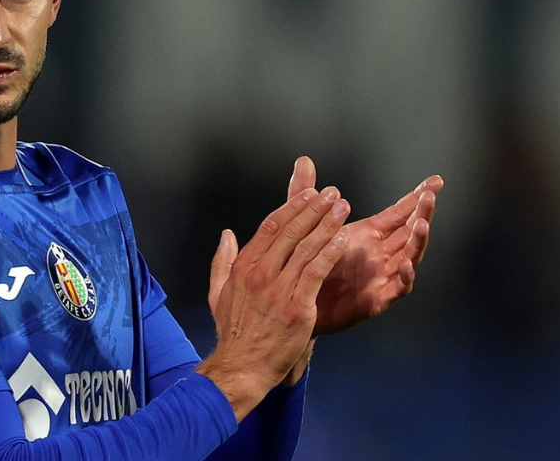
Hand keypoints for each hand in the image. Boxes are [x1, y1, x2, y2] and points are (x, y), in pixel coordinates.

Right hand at [198, 186, 349, 421]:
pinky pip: (316, 272)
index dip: (292, 207)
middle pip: (291, 231)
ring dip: (327, 224)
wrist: (242, 366)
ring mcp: (279, 289)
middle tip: (332, 193)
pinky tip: (341, 239)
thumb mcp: (217, 293)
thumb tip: (226, 235)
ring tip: (342, 208)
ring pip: (307, 247)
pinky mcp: (298, 307)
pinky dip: (329, 253)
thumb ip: (222, 262)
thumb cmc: (233, 332)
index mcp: (243, 266)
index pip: (271, 226)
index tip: (309, 193)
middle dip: (314, 209)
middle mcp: (260, 273)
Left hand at [285, 156, 442, 335]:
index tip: (435, 181)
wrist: (293, 304)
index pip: (399, 212)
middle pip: (410, 231)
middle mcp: (380, 254)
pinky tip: (406, 264)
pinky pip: (398, 288)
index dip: (416, 197)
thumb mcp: (304, 224)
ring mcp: (381, 276)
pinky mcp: (377, 299)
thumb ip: (306, 193)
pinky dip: (405, 276)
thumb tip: (303, 160)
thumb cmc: (303, 264)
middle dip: (422, 213)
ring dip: (418, 241)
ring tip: (421, 224)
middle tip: (430, 196)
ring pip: (410, 256)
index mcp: (368, 234)